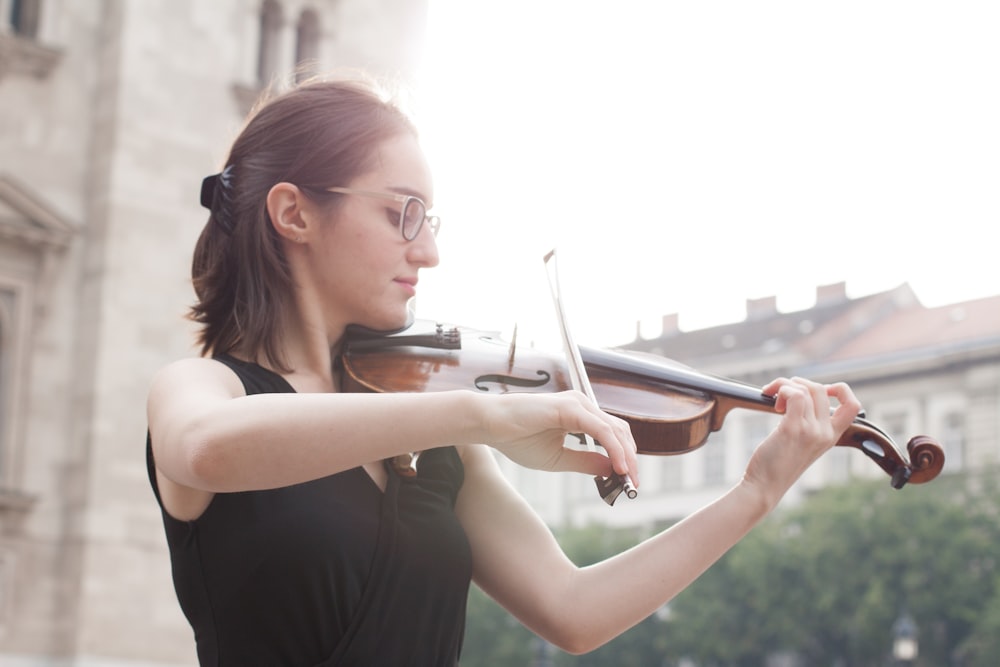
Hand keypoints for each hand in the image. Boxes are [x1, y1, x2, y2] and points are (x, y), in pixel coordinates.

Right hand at [475, 390, 638, 485]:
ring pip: (615, 430)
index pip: (613, 434)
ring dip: (626, 456)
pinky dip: (614, 449)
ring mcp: (577, 404)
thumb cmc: (517, 438)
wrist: (490, 425)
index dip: (625, 457)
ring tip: (628, 478)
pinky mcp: (570, 408)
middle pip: (620, 431)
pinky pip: (601, 429)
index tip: (629, 481)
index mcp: (580, 414)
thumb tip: (612, 470)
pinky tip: (618, 467)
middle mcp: (582, 405)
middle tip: (634, 483)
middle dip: (631, 459)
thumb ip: (585, 462)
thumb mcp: (558, 459)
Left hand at [742, 377, 860, 507]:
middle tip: (781, 394)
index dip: (840, 389)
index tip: (818, 389)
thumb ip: (808, 424)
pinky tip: (771, 399)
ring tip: (773, 398)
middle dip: (798, 383)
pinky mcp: (793, 429)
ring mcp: (811, 431)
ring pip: (805, 389)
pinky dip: (781, 389)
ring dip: (784, 385)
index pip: (853, 406)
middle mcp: (825, 433)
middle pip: (820, 389)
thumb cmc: (777, 464)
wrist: (764, 487)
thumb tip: (799, 395)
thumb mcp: (802, 443)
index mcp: (831, 436)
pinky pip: (794, 395)